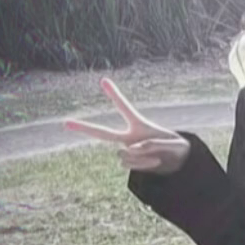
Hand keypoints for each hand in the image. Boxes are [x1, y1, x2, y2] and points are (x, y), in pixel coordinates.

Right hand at [63, 78, 191, 174]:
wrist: (179, 164)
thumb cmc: (178, 148)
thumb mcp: (175, 144)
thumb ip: (156, 144)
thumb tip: (134, 149)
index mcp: (139, 125)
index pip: (125, 108)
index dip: (115, 95)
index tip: (103, 80)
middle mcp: (129, 138)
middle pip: (102, 133)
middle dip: (84, 128)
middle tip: (64, 123)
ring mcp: (128, 151)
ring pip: (124, 155)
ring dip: (142, 157)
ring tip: (157, 156)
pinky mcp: (131, 164)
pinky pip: (131, 165)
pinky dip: (144, 164)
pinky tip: (155, 162)